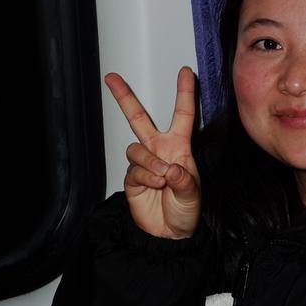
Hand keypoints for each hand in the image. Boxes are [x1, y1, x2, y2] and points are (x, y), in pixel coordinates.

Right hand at [105, 67, 201, 238]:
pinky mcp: (132, 177)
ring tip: (162, 179)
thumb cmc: (185, 211)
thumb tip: (170, 168)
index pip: (183, 114)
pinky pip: (134, 169)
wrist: (169, 233)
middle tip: (111, 79)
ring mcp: (144, 162)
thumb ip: (184, 181)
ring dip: (150, 163)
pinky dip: (146, 178)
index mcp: (179, 147)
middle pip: (139, 118)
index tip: (186, 72)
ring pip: (136, 148)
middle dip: (125, 97)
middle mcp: (160, 150)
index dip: (185, 93)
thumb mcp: (193, 195)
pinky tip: (155, 186)